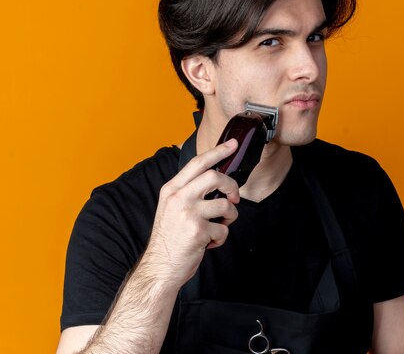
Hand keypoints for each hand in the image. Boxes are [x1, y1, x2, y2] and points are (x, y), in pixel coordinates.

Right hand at [143, 139, 240, 287]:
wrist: (159, 267)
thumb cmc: (169, 239)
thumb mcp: (171, 208)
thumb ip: (188, 192)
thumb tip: (216, 181)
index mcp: (171, 190)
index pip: (197, 162)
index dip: (218, 151)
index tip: (232, 145)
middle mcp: (179, 198)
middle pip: (215, 177)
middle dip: (231, 187)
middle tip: (234, 198)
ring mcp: (188, 214)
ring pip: (225, 205)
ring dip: (230, 218)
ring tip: (219, 226)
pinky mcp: (198, 231)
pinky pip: (223, 230)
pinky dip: (221, 238)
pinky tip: (209, 243)